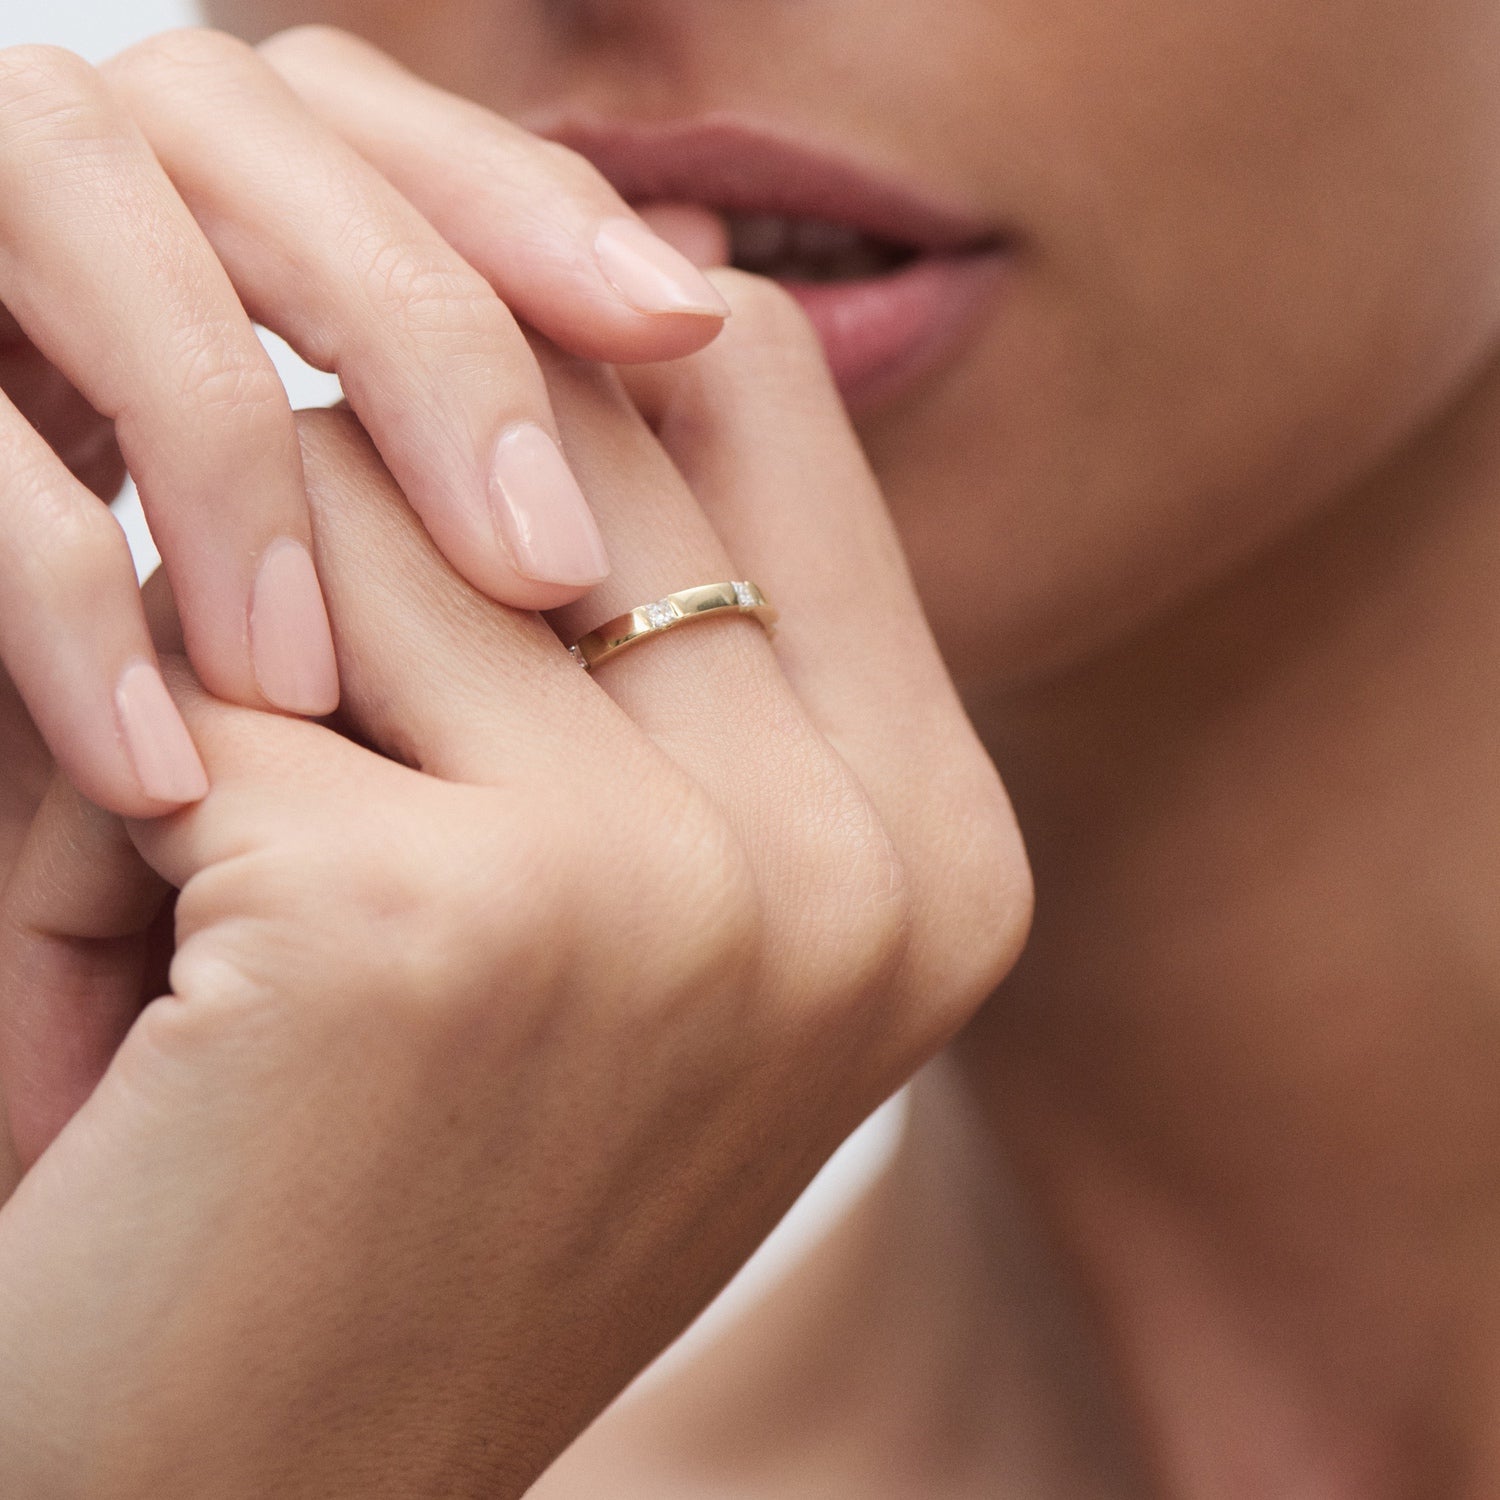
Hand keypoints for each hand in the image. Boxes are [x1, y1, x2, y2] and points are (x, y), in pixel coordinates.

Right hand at [0, 24, 727, 820]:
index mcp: (180, 193)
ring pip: (78, 195)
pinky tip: (169, 769)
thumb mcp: (318, 523)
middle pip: (250, 118)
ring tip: (310, 683)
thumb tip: (704, 317)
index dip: (527, 197)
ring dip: (230, 455)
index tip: (681, 323)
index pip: (372, 118)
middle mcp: (65, 178)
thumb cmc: (174, 648)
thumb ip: (449, 421)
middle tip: (544, 562)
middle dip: (420, 331)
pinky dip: (66, 599)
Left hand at [0, 276, 1029, 1495]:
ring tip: (216, 904)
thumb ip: (662, 628)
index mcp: (936, 846)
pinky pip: (192, 669)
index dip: (554, 329)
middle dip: (357, 522)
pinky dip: (96, 797)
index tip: (407, 386)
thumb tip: (585, 275)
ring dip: (222, 657)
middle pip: (540, 410)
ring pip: (346, 503)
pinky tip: (132, 1001)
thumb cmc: (424, 1179)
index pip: (749, 379)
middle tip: (288, 750)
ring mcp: (678, 895)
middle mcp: (858, 865)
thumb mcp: (632, 898)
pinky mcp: (441, 926)